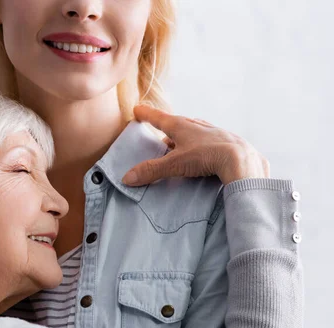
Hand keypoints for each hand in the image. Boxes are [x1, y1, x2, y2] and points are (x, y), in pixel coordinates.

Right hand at [122, 105, 269, 186]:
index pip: (158, 118)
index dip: (147, 115)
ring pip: (194, 132)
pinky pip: (208, 141)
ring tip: (180, 148)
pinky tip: (203, 154)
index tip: (137, 109)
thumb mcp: (175, 164)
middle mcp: (197, 125)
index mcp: (181, 126)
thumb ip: (152, 170)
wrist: (240, 159)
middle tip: (160, 138)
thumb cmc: (206, 156)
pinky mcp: (225, 142)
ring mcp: (212, 132)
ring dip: (185, 138)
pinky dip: (200, 145)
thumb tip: (128, 177)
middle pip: (177, 125)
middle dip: (167, 130)